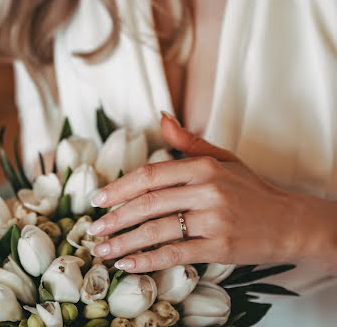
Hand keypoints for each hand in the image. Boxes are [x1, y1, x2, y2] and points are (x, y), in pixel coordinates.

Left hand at [88, 113, 303, 272]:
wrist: (288, 221)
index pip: (151, 175)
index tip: (98, 199)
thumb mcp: (222, 158)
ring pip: (157, 230)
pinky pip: (176, 254)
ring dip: (124, 241)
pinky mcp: (219, 247)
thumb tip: (161, 118)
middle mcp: (206, 190)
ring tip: (101, 250)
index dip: (120, 187)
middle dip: (115, 217)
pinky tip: (128, 264)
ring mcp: (213, 220)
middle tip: (93, 229)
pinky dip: (148, 260)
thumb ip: (189, 141)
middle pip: (148, 203)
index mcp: (203, 167)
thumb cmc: (250, 188)